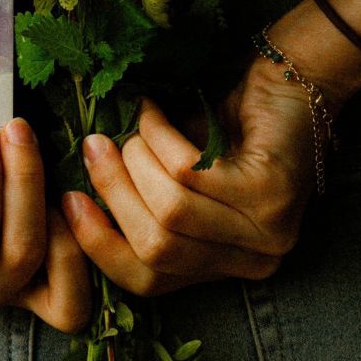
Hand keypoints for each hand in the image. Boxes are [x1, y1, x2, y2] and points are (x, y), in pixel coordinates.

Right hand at [62, 51, 340, 295]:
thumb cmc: (230, 126)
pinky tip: (154, 111)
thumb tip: (74, 205)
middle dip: (115, 193)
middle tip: (94, 146)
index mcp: (230, 267)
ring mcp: (268, 230)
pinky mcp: (271, 192)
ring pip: (170, 211)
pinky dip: (160, 137)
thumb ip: (141, 202)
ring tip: (131, 128)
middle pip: (156, 250)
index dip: (100, 245)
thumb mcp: (180, 178)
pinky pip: (190, 172)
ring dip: (137, 161)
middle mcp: (255, 260)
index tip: (66, 202)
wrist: (293, 77)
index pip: (150, 282)